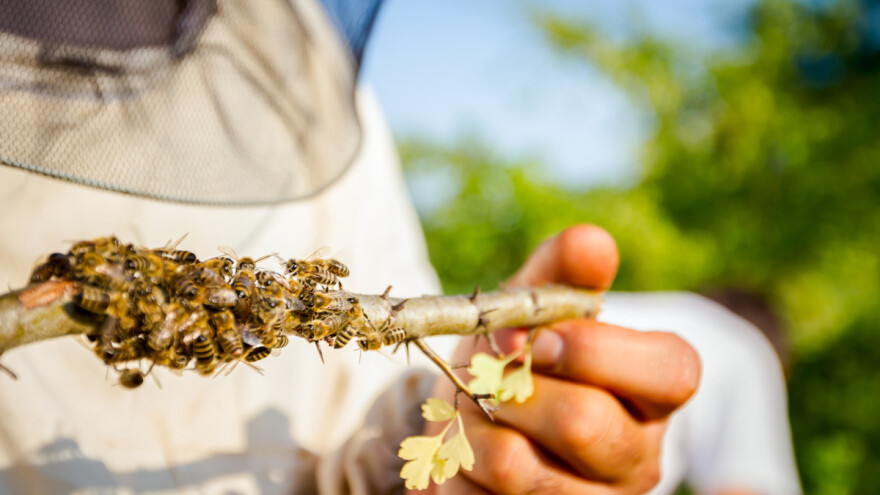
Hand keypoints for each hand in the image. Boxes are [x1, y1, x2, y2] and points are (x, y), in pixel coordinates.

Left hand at [410, 224, 701, 493]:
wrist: (476, 420)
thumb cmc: (516, 354)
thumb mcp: (533, 308)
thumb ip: (562, 272)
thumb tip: (593, 241)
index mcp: (655, 392)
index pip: (671, 372)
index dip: (596, 350)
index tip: (538, 338)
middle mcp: (639, 456)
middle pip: (583, 423)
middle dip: (510, 385)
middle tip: (484, 371)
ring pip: (520, 470)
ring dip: (470, 425)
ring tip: (469, 409)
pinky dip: (453, 467)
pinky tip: (463, 452)